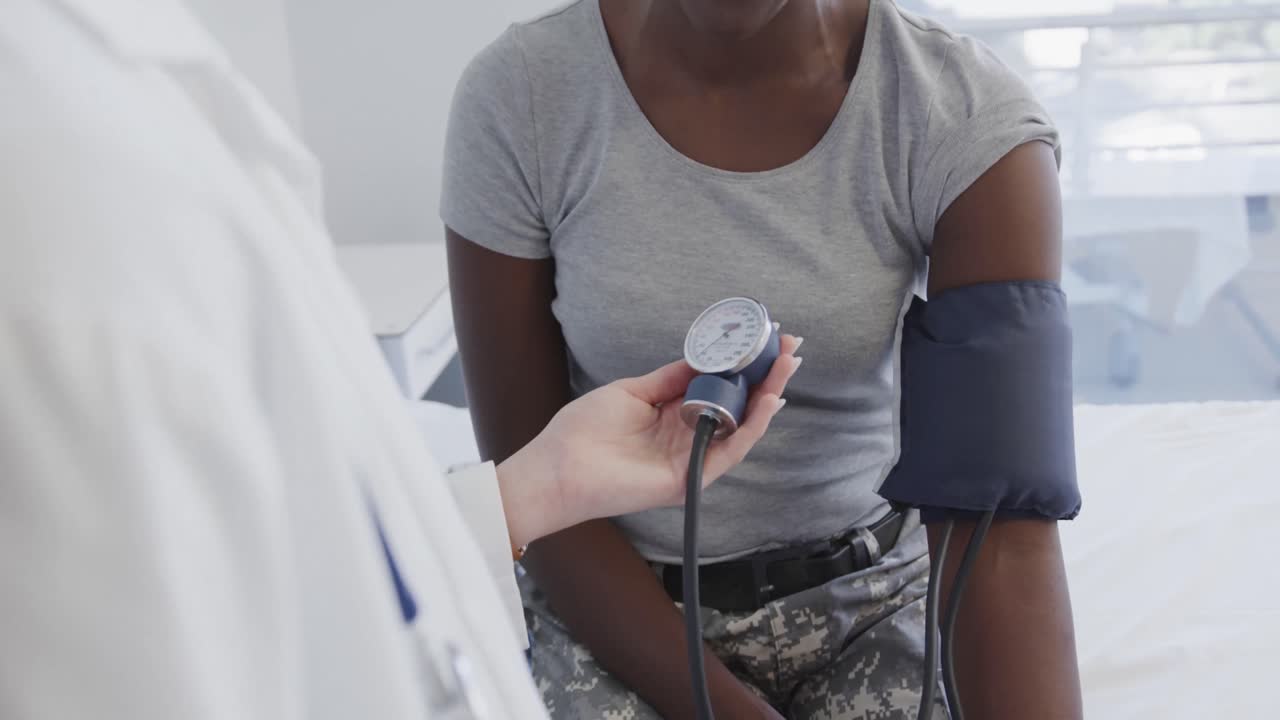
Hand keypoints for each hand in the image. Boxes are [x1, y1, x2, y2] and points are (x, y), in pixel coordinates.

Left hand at [498, 335, 801, 544]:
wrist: (558, 466)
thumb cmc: (583, 431)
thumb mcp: (633, 391)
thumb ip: (671, 378)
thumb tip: (703, 356)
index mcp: (674, 415)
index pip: (720, 389)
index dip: (744, 366)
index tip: (766, 339)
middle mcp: (688, 437)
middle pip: (739, 407)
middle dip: (767, 378)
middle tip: (791, 350)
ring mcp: (691, 460)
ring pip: (742, 429)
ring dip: (768, 398)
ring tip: (786, 369)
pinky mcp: (689, 479)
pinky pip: (728, 453)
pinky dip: (750, 428)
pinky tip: (767, 403)